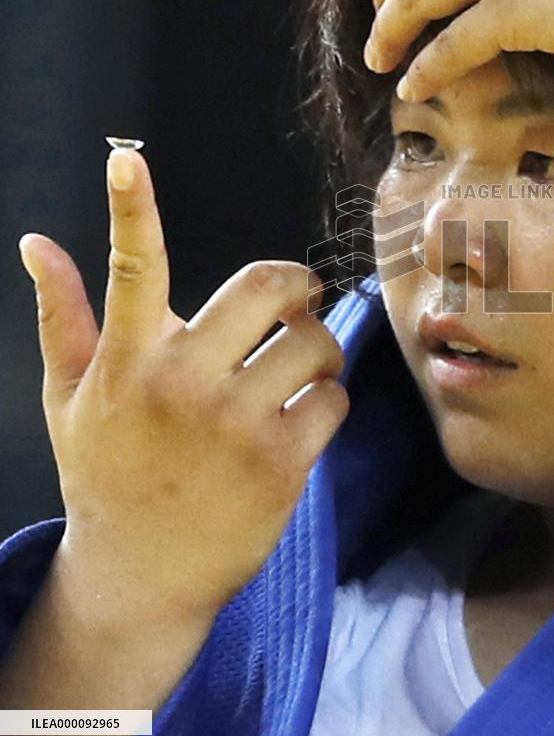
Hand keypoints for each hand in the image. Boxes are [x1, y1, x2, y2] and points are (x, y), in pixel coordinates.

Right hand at [17, 148, 348, 622]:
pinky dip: (329, 400)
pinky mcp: (279, 465)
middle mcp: (179, 385)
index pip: (131, 270)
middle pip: (265, 287)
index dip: (130, 209)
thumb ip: (63, 316)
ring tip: (300, 367)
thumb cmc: (108, 474)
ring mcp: (232, 426)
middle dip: (296, 283)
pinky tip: (303, 417)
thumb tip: (37, 243)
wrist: (141, 575)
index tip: (127, 160)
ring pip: (314, 343)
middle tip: (298, 297)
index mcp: (127, 362)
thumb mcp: (72, 397)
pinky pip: (333, 399)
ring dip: (319, 348)